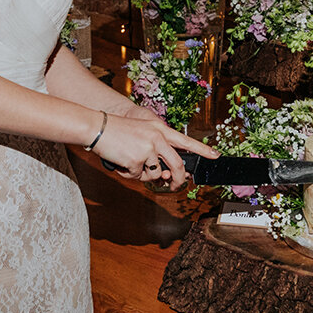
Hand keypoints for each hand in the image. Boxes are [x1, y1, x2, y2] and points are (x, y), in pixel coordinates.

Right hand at [90, 113, 217, 190]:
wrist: (97, 127)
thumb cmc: (117, 132)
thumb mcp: (141, 135)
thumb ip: (156, 151)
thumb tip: (164, 174)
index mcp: (160, 129)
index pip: (186, 141)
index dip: (202, 150)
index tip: (215, 156)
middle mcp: (158, 138)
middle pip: (177, 165)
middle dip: (178, 180)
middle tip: (175, 185)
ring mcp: (148, 149)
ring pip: (155, 174)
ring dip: (143, 174)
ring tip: (129, 161)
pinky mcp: (137, 160)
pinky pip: (138, 176)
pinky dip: (129, 174)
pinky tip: (121, 162)